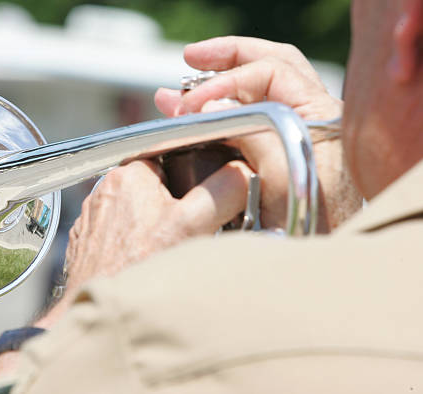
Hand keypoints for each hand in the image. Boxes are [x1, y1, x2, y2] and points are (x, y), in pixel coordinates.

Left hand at [63, 159, 250, 299]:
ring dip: (153, 228)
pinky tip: (143, 264)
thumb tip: (242, 174)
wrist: (101, 316)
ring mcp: (92, 218)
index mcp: (128, 175)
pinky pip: (119, 234)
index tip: (198, 208)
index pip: (170, 162)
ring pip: (137, 212)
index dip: (191, 184)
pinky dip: (134, 244)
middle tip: (184, 235)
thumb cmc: (138, 270)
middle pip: (155, 188)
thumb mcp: (193, 225)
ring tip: (163, 253)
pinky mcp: (87, 242)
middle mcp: (104, 191)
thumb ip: (223, 191)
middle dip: (174, 208)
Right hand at [155, 36, 360, 230]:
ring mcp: (294, 130)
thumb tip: (212, 105)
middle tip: (190, 57)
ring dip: (216, 83)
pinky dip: (216, 109)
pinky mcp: (276, 148)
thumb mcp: (281, 180)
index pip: (272, 72)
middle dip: (227, 58)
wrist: (317, 253)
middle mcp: (311, 114)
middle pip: (269, 65)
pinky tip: (189, 114)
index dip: (228, 80)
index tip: (193, 101)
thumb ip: (253, 135)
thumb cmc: (311, 225)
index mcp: (321, 114)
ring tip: (177, 92)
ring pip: (256, 87)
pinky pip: (246, 114)